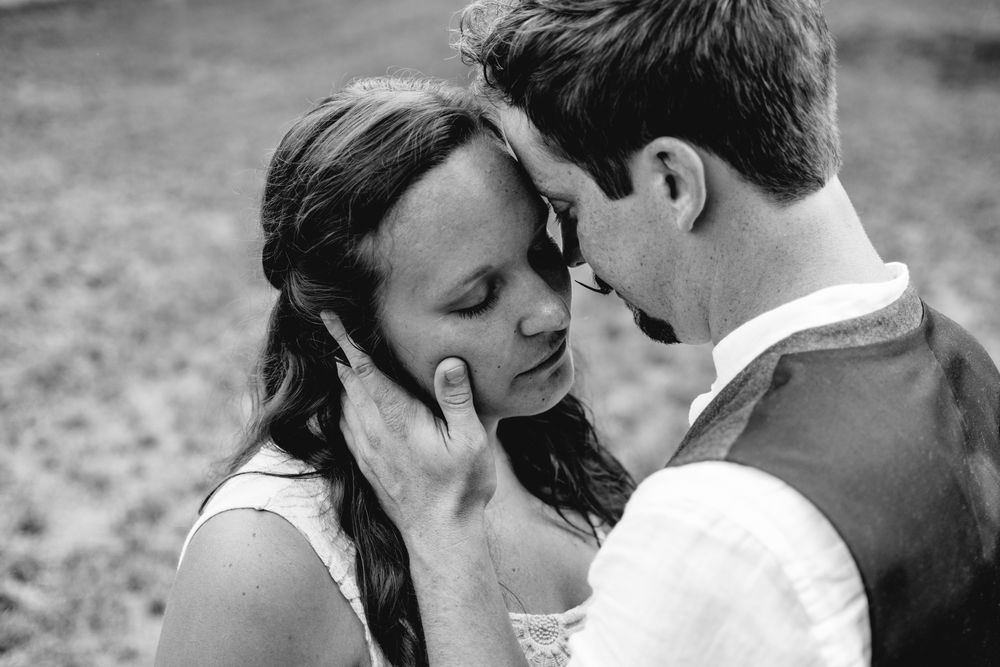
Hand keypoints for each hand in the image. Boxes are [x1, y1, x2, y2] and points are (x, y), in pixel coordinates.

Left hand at [321, 311, 494, 543]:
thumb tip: (447, 360)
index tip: (327, 315)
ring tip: (340, 354)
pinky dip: (343, 402)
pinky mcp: (365, 463)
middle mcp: (372, 430)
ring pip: (342, 401)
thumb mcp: (471, 439)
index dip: (345, 340)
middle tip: (331, 324)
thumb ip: (457, 398)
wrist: (438, 537)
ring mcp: (365, 448)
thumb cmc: (461, 487)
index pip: (363, 369)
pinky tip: (349, 399)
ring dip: (340, 376)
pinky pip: (344, 423)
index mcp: (396, 417)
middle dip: (338, 351)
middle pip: (347, 381)